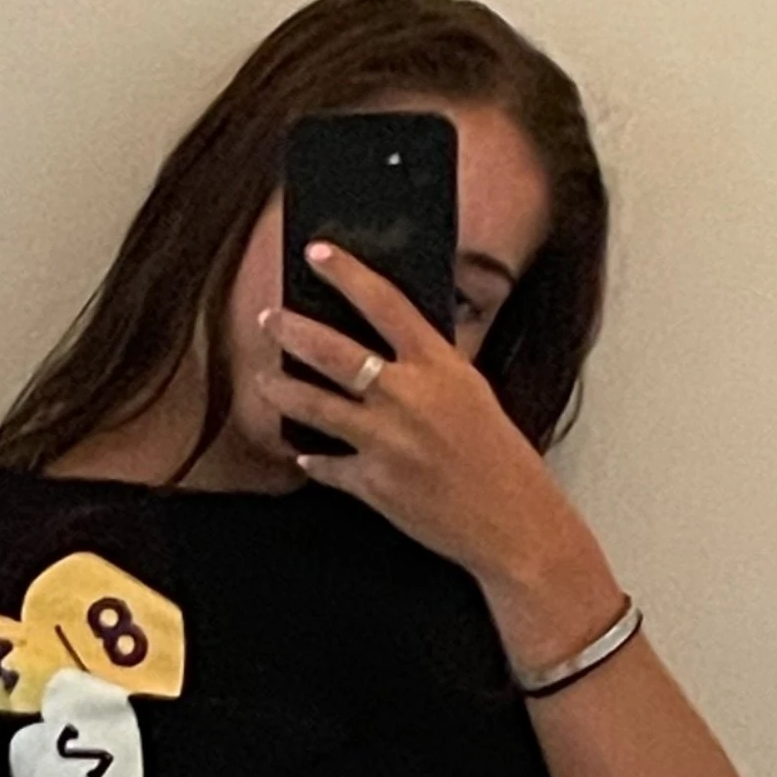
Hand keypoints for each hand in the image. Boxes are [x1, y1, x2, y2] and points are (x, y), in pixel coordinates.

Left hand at [254, 240, 588, 583]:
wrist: (514, 523)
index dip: (346, 273)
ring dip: (279, 389)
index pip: (385, 303)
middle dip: (291, 330)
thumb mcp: (472, 394)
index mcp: (439, 366)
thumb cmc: (500, 457)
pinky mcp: (372, 484)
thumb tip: (382, 343)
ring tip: (262, 380)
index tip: (317, 252)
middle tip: (268, 319)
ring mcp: (386, 441)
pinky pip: (324, 464)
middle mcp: (408, 397)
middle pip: (333, 351)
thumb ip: (429, 367)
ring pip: (312, 404)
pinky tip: (304, 453)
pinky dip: (312, 458)